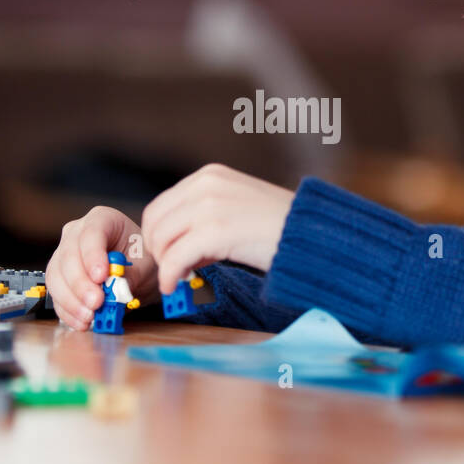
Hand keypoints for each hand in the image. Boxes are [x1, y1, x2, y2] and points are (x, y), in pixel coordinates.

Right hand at [45, 206, 158, 330]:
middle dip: (80, 283)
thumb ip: (133, 274)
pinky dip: (67, 311)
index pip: (91, 234)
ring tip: (90, 316)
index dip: (92, 256)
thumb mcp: (146, 264)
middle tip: (96, 302)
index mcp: (102, 219)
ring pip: (56, 275)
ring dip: (71, 300)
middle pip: (68, 256)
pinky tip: (82, 321)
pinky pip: (55, 294)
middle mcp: (77, 233)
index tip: (101, 277)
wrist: (138, 271)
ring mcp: (64, 254)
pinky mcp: (59, 277)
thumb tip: (118, 290)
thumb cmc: (142, 259)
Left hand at [140, 163, 294, 293]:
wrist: (309, 233)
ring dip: (164, 265)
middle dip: (157, 250)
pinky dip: (169, 277)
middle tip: (170, 270)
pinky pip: (174, 258)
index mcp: (209, 176)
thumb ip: (204, 217)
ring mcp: (209, 207)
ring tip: (179, 278)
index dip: (157, 234)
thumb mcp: (235, 206)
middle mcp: (205, 185)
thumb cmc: (277, 226)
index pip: (161, 205)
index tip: (166, 254)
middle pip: (155, 222)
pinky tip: (175, 286)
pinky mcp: (215, 232)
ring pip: (161, 240)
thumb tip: (175, 247)